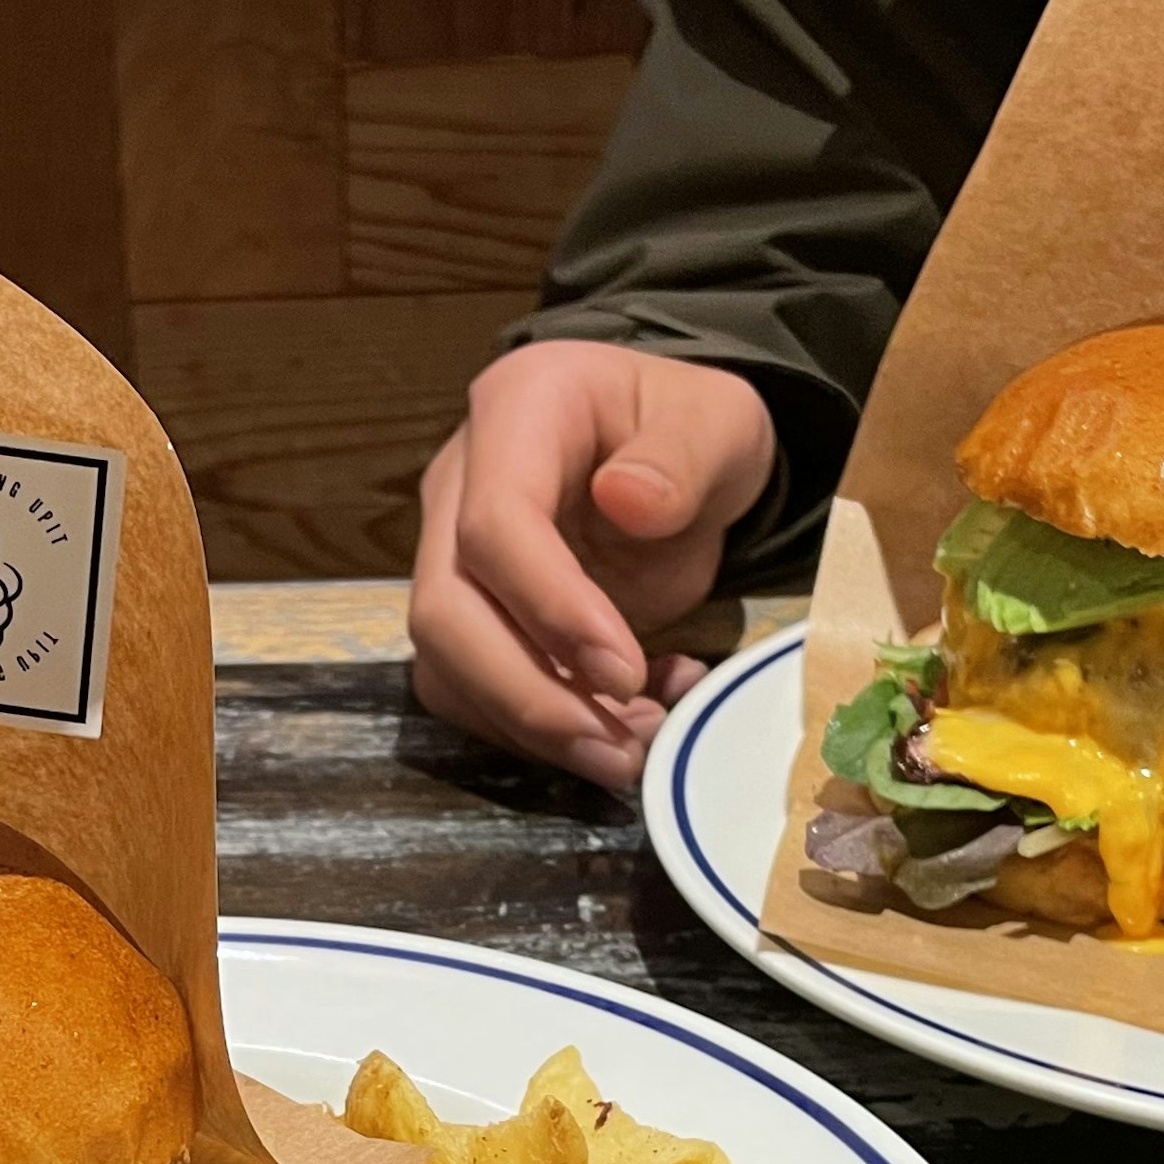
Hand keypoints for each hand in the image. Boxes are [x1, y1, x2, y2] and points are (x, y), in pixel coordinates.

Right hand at [409, 342, 777, 794]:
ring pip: (447, 667)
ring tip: (631, 747)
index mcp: (515, 414)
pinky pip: (474, 693)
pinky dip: (542, 731)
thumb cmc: (687, 431)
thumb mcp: (718, 422)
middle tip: (619, 749)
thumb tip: (629, 501)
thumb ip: (684, 456)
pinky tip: (623, 722)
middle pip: (445, 611)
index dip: (551, 609)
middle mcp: (458, 486)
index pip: (494, 524)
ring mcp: (450, 556)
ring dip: (533, 729)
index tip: (626, 672)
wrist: (669, 457)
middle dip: (528, 698)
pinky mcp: (468, 619)